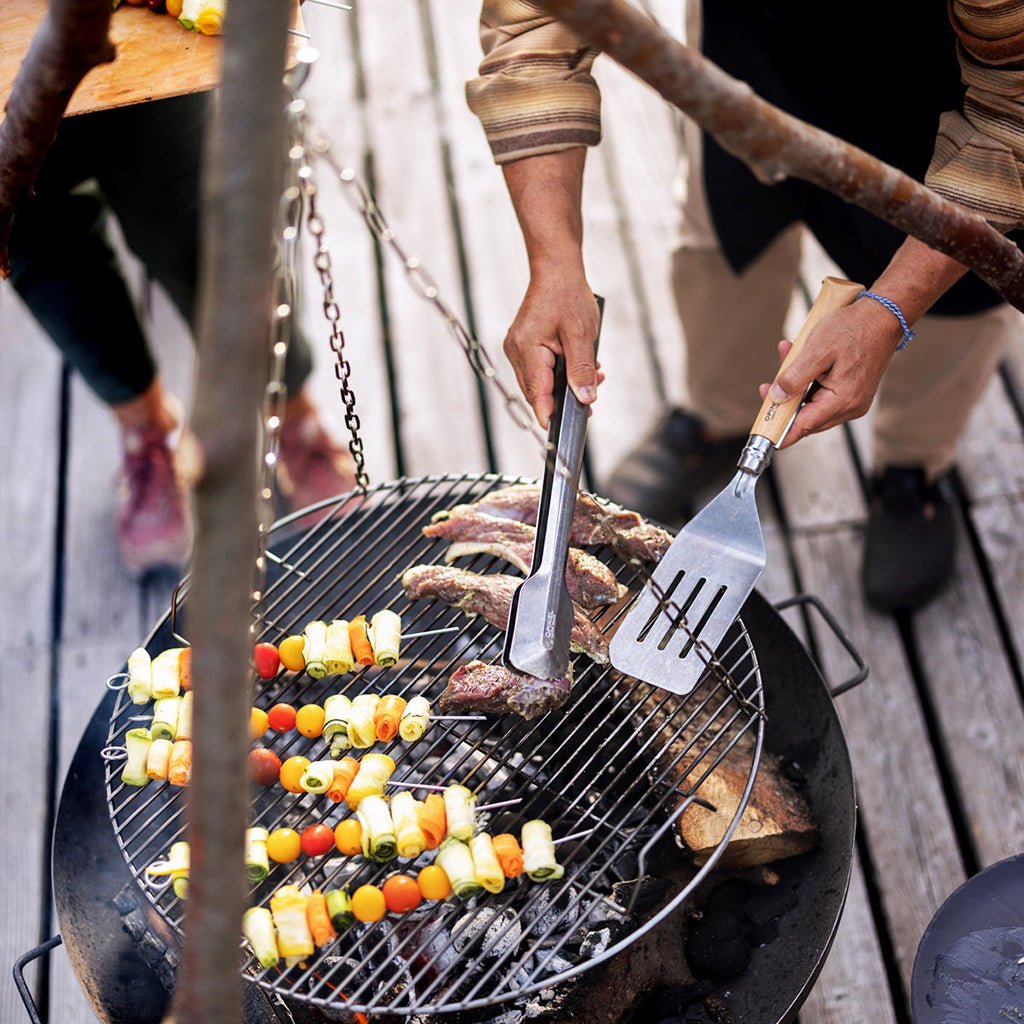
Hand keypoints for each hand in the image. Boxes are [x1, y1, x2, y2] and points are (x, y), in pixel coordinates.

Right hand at [503, 270, 601, 427]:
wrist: (556, 269)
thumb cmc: (567, 294)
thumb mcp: (582, 334)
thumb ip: (582, 369)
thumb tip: (585, 399)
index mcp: (527, 348)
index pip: (537, 392)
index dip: (548, 415)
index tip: (560, 432)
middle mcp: (516, 351)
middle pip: (538, 391)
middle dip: (564, 398)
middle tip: (592, 400)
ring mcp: (517, 349)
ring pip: (540, 382)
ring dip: (564, 384)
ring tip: (594, 376)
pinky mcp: (524, 346)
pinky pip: (540, 369)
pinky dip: (559, 372)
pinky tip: (578, 366)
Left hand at [758, 298, 903, 446]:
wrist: (882, 315)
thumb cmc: (854, 328)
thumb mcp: (818, 350)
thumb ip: (795, 377)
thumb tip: (777, 397)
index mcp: (843, 400)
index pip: (804, 426)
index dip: (781, 432)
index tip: (763, 435)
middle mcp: (850, 406)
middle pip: (806, 417)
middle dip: (784, 402)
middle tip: (766, 387)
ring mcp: (852, 401)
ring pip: (812, 403)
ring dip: (796, 386)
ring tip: (787, 356)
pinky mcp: (851, 392)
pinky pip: (823, 394)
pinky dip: (809, 380)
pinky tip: (801, 359)